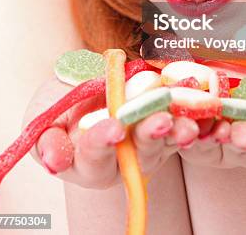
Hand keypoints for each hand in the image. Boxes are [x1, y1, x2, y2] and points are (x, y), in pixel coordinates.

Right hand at [22, 77, 199, 188]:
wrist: (86, 85)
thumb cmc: (60, 105)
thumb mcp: (44, 117)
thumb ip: (47, 139)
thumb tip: (54, 161)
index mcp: (89, 161)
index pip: (95, 154)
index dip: (103, 141)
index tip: (112, 128)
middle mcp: (122, 159)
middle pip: (138, 152)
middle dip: (150, 135)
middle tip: (161, 122)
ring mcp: (148, 144)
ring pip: (165, 140)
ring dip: (178, 130)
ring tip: (188, 121)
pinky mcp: (168, 128)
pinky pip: (182, 122)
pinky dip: (193, 114)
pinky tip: (202, 105)